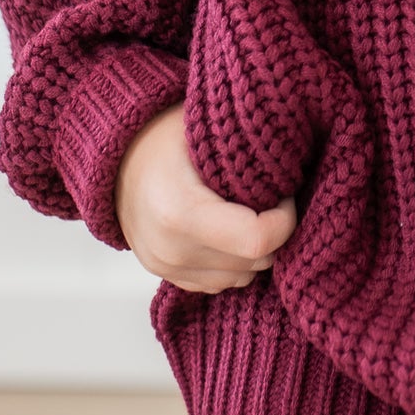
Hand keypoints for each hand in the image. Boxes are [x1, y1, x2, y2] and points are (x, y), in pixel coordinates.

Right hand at [114, 102, 297, 291]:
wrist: (118, 157)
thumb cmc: (169, 136)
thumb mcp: (209, 132)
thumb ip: (250, 154)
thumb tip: (297, 166)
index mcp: (180, 212)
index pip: (258, 239)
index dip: (284, 217)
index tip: (283, 190)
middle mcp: (170, 250)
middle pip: (255, 261)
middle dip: (274, 231)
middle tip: (268, 196)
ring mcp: (165, 268)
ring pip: (242, 277)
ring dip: (255, 249)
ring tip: (246, 210)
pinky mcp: (165, 277)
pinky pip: (221, 283)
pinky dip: (234, 260)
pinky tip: (228, 227)